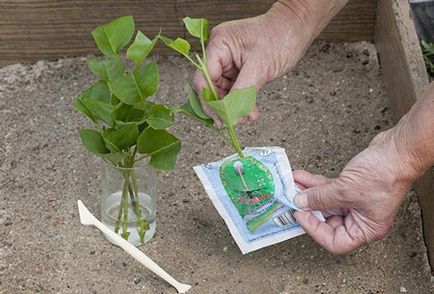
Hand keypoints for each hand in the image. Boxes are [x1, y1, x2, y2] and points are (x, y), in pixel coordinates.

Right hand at [193, 3, 314, 123]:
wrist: (297, 28)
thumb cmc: (281, 36)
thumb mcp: (260, 67)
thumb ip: (242, 92)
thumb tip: (231, 114)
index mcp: (219, 44)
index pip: (204, 77)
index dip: (209, 100)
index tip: (219, 117)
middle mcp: (220, 52)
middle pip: (211, 86)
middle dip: (222, 106)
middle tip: (231, 122)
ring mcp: (229, 61)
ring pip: (223, 91)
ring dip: (233, 107)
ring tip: (245, 118)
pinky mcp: (239, 69)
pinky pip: (234, 89)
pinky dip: (241, 101)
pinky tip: (249, 112)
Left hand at [293, 128, 423, 253]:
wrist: (397, 150)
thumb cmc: (385, 174)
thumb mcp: (345, 190)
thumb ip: (320, 198)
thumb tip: (300, 203)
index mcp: (366, 229)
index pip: (335, 242)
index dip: (315, 230)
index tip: (300, 215)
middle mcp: (360, 218)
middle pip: (327, 220)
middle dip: (308, 208)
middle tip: (291, 199)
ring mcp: (355, 202)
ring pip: (325, 202)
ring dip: (308, 193)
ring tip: (292, 184)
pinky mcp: (351, 187)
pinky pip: (328, 189)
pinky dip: (315, 183)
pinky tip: (301, 176)